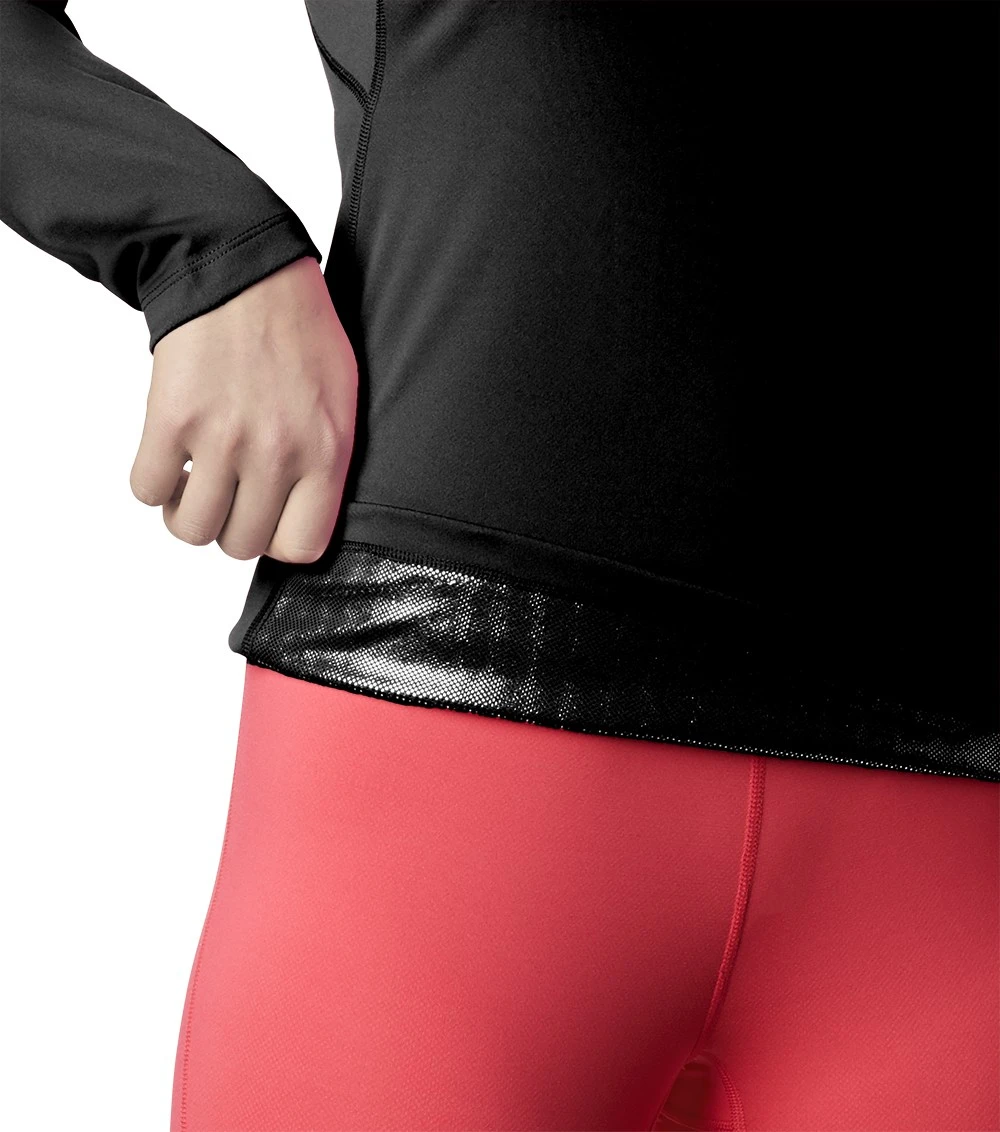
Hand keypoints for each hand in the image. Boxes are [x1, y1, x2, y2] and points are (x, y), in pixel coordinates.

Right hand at [130, 255, 357, 563]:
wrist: (241, 269)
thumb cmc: (298, 332)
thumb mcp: (341, 402)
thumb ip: (327, 465)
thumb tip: (301, 521)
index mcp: (326, 453)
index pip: (300, 547)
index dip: (277, 539)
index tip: (267, 518)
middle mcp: (277, 454)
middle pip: (240, 544)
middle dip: (229, 525)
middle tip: (228, 492)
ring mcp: (222, 439)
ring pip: (190, 530)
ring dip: (187, 512)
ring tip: (196, 479)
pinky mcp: (172, 419)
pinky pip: (148, 489)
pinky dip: (154, 481)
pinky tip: (171, 454)